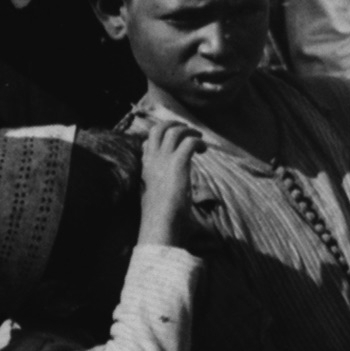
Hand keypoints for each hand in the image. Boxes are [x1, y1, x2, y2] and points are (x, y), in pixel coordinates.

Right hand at [136, 112, 199, 248]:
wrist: (160, 224)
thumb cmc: (161, 219)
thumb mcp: (158, 201)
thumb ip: (164, 192)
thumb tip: (177, 196)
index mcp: (145, 169)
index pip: (147, 143)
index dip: (161, 138)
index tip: (174, 143)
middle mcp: (151, 161)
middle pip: (157, 129)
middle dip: (174, 125)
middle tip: (188, 130)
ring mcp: (163, 161)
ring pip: (174, 131)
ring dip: (189, 132)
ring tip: (200, 139)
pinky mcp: (177, 164)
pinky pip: (189, 142)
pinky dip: (198, 142)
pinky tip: (204, 150)